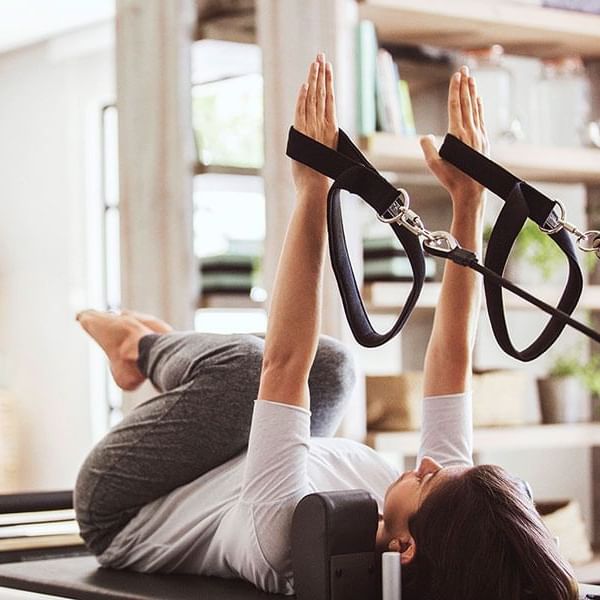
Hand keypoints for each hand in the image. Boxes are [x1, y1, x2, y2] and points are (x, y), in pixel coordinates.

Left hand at [291, 53, 338, 194]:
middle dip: (322, 73)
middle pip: (322, 94)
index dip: (328, 81)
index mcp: (332, 129)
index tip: (328, 67)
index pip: (330, 99)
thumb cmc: (322, 174)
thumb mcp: (327, 153)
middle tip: (321, 55)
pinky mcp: (302, 134)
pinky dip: (303, 97)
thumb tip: (324, 132)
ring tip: (315, 62)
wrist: (315, 185)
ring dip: (313, 79)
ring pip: (313, 99)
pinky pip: (302, 111)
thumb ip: (325, 139)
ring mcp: (312, 128)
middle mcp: (323, 125)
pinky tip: (304, 84)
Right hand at [420, 66, 488, 203]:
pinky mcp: (484, 141)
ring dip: (473, 93)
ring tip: (471, 79)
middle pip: (467, 103)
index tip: (456, 76)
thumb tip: (426, 136)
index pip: (455, 107)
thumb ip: (428, 147)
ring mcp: (479, 136)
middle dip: (465, 85)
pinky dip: (479, 107)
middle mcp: (470, 132)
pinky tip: (478, 100)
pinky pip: (481, 119)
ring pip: (475, 109)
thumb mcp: (434, 165)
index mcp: (457, 135)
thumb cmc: (451, 179)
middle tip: (464, 69)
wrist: (470, 191)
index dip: (455, 90)